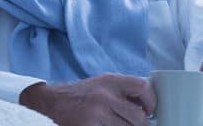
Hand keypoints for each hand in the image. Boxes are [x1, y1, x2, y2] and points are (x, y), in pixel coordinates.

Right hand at [19, 74, 155, 125]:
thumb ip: (123, 91)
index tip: (151, 111)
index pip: (143, 87)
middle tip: (139, 125)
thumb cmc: (81, 95)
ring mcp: (96, 114)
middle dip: (142, 125)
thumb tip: (149, 105)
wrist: (50, 102)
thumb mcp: (102, 85)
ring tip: (121, 125)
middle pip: (138, 117)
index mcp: (111, 81)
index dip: (152, 101)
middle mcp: (104, 96)